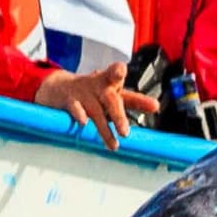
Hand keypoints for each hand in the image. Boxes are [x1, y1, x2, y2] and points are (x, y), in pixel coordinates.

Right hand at [37, 61, 159, 146]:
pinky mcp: (69, 100)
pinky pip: (75, 108)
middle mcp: (97, 86)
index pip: (116, 75)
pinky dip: (79, 115)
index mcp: (109, 83)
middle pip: (110, 100)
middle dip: (118, 116)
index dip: (118, 72)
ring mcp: (83, 93)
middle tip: (126, 133)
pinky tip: (83, 123)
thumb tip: (157, 106)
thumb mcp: (112, 93)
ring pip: (96, 111)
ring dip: (104, 129)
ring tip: (114, 145)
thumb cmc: (93, 91)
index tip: (122, 70)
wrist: (59, 87)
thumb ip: (134, 100)